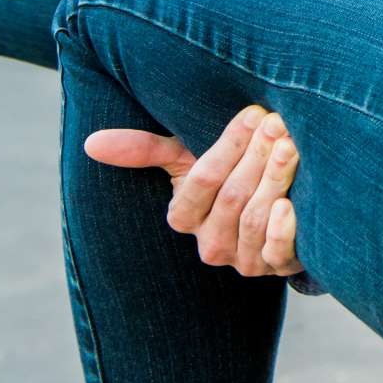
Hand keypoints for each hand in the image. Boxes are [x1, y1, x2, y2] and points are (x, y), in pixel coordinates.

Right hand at [84, 105, 302, 276]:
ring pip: (254, 219)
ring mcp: (243, 260)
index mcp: (184, 217)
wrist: (277, 214)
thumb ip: (145, 150)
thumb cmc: (227, 178)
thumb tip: (90, 143)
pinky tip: (290, 203)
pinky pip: (276, 251)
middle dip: (257, 155)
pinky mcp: (276, 268)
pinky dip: (283, 228)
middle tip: (277, 122)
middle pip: (231, 197)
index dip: (228, 146)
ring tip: (291, 144)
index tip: (253, 114)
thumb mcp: (187, 160)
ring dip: (275, 179)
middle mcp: (210, 244)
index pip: (201, 181)